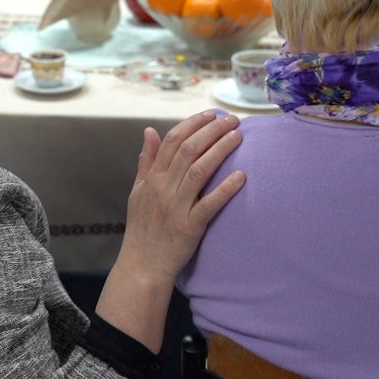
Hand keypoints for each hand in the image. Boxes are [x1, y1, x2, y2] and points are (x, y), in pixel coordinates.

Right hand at [116, 110, 245, 283]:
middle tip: (232, 120)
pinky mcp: (190, 226)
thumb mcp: (137, 191)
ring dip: (220, 150)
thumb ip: (146, 161)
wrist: (142, 264)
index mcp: (152, 178)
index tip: (212, 114)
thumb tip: (149, 131)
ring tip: (238, 137)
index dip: (193, 123)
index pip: (173, 141)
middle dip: (212, 130)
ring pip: (199, 170)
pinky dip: (225, 189)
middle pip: (189, 150)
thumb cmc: (142, 228)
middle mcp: (163, 188)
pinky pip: (209, 204)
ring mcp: (176, 207)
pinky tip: (241, 176)